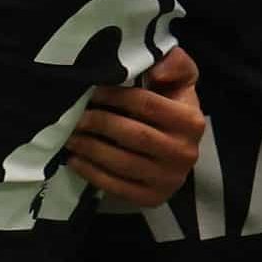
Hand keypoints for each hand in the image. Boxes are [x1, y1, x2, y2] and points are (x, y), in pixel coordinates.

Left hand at [65, 47, 204, 206]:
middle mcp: (184, 153)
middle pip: (133, 135)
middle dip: (99, 123)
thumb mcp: (180, 78)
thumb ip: (175, 63)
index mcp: (191, 121)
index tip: (93, 90)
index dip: (115, 96)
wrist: (179, 146)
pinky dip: (91, 173)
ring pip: (122, 163)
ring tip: (70, 136)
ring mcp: (169, 180)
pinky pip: (117, 187)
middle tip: (76, 116)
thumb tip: (156, 73)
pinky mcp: (153, 199)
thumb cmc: (172, 104)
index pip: (147, 105)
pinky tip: (75, 160)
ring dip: (91, 149)